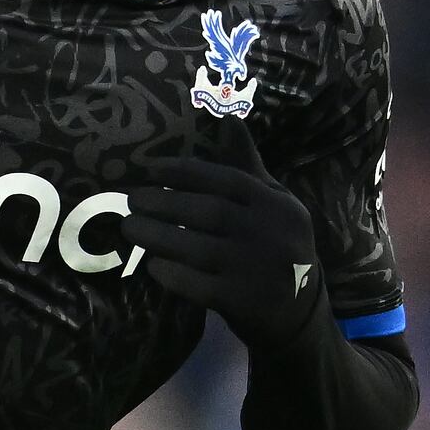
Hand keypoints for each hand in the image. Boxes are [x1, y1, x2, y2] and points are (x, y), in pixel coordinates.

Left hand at [119, 149, 325, 341]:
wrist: (299, 312)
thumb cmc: (277, 245)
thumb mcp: (274, 203)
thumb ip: (247, 165)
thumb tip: (230, 117)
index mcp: (276, 205)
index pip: (228, 180)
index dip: (186, 173)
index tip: (151, 169)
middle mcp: (268, 234)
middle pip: (209, 212)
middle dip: (164, 203)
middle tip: (132, 199)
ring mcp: (255, 270)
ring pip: (198, 249)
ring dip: (157, 237)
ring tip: (130, 228)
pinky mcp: (241, 302)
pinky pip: (198, 285)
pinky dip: (172, 274)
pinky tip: (153, 265)